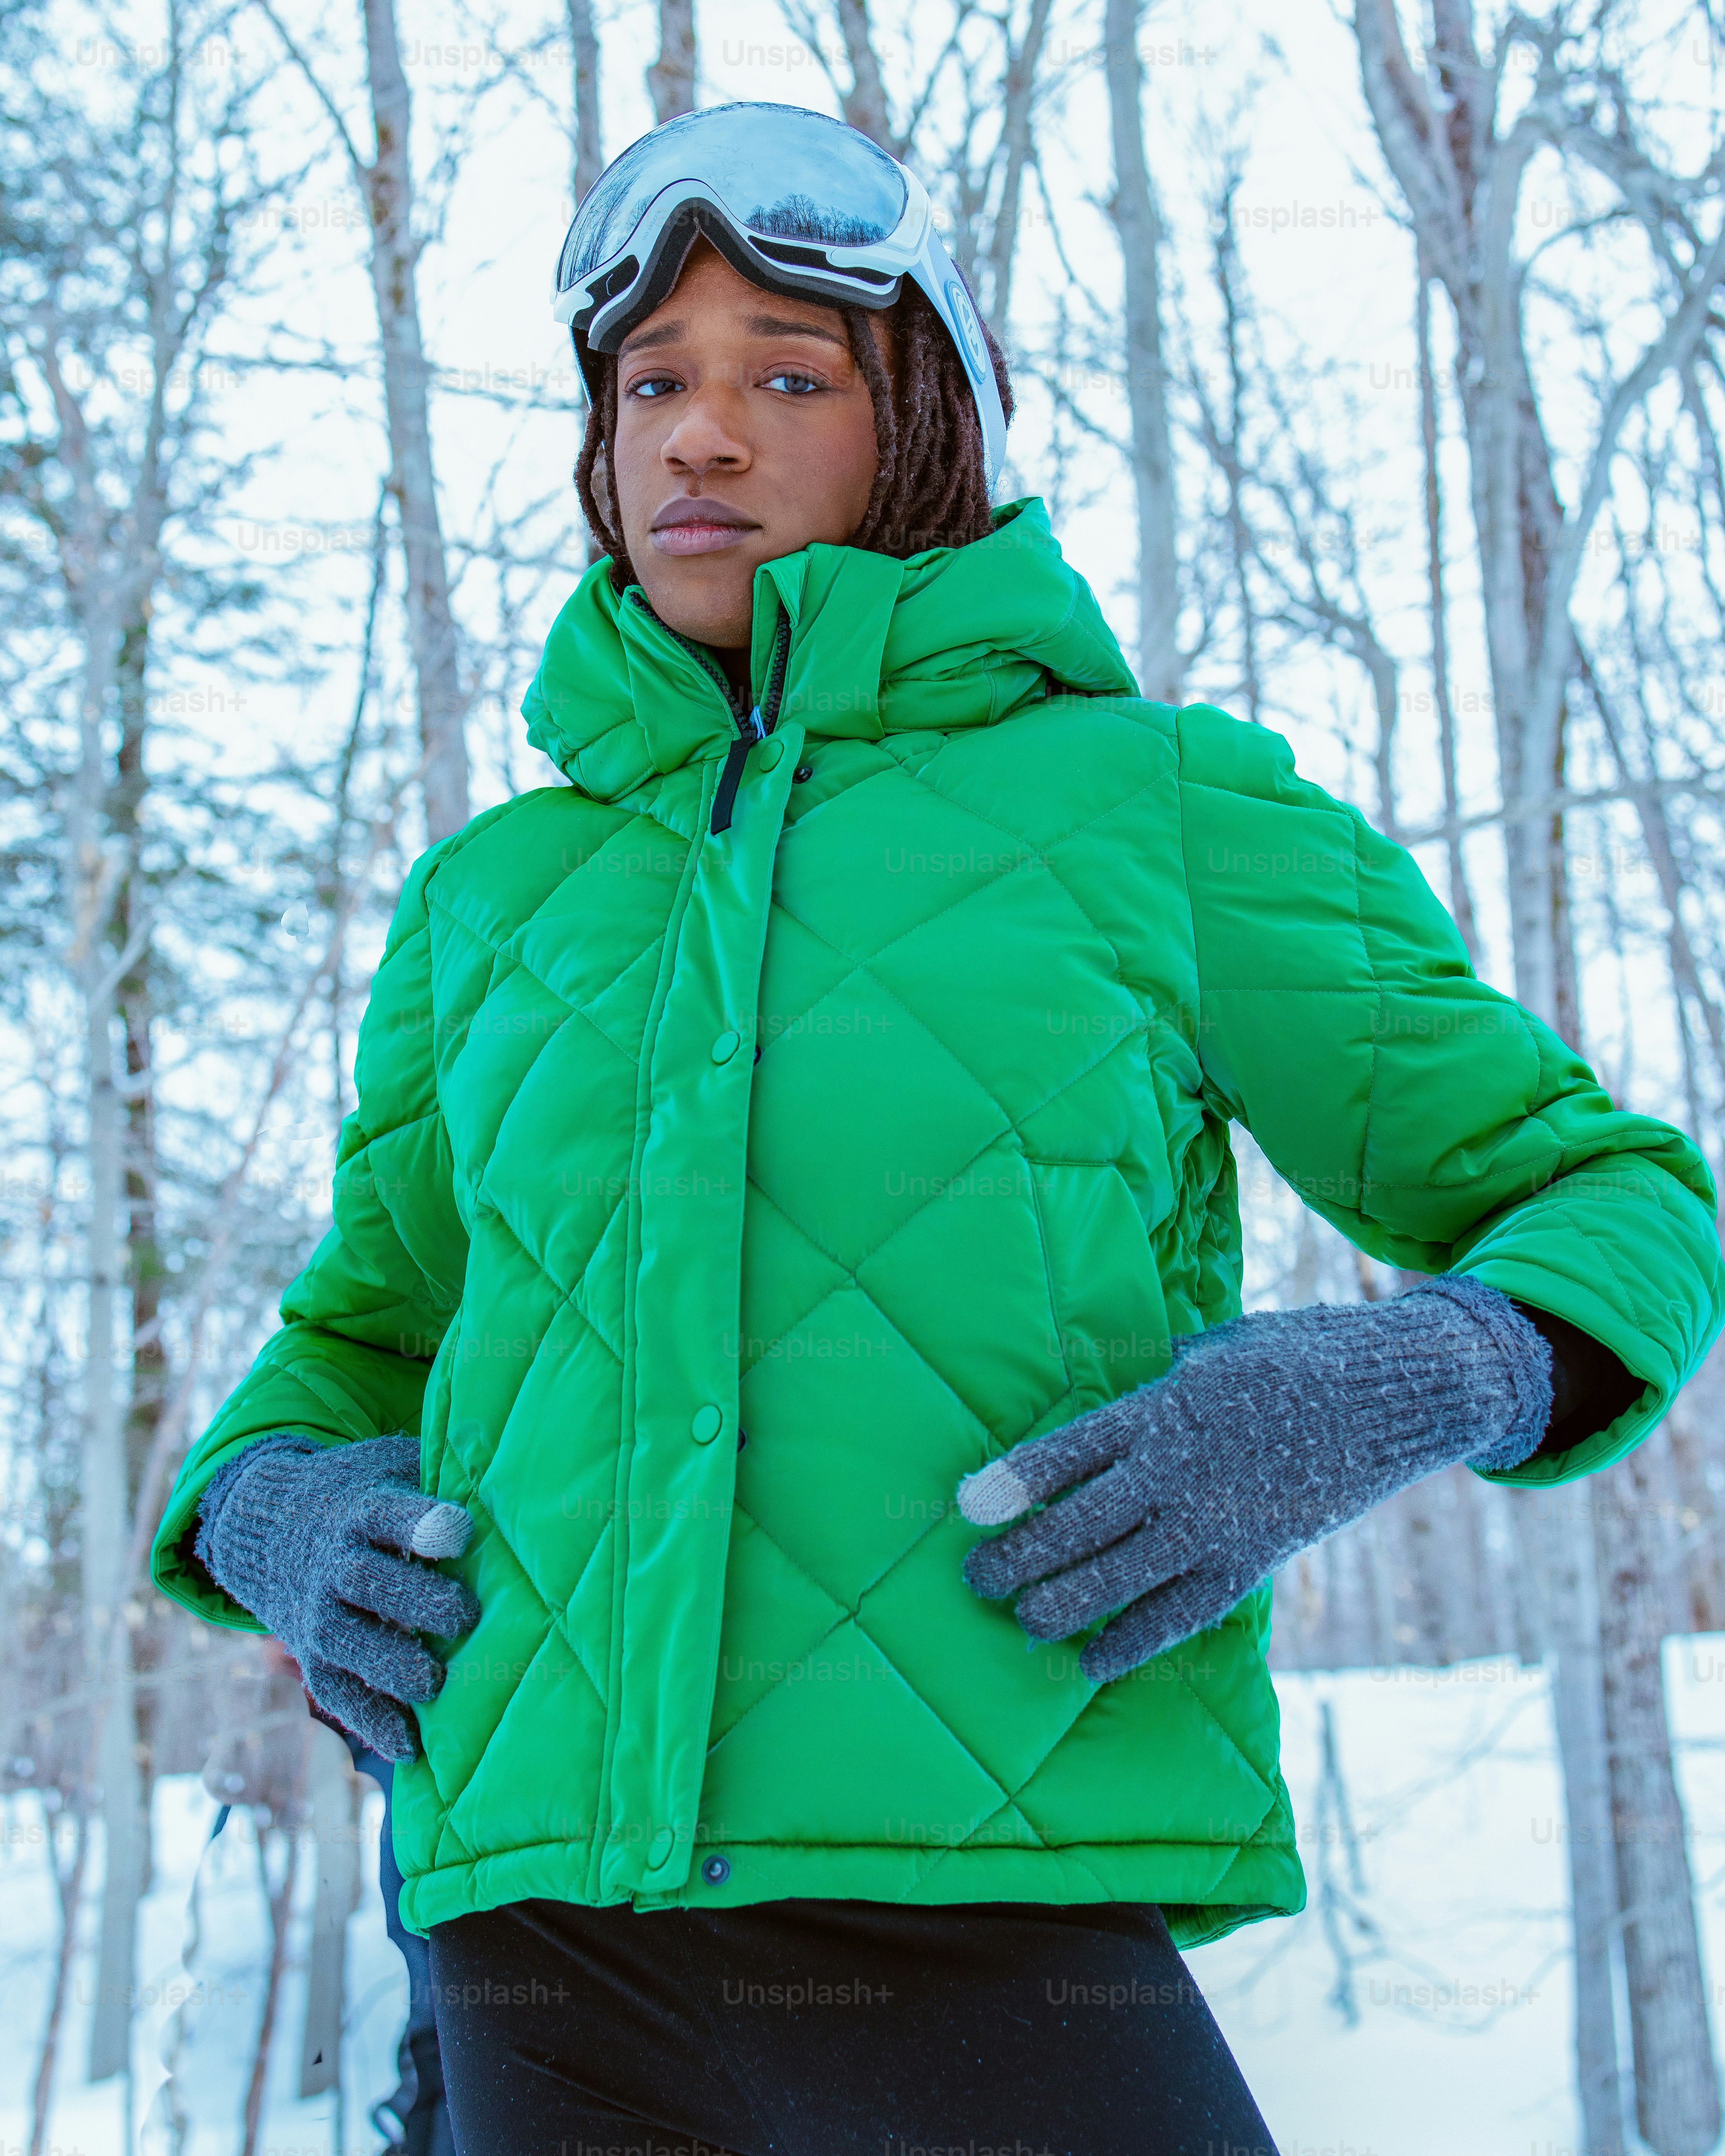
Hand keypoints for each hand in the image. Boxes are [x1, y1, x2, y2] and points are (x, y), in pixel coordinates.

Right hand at [195, 1434, 478, 1760]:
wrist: (267, 1523)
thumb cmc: (359, 1491)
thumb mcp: (388, 1464)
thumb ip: (439, 1473)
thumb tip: (514, 1478)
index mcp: (361, 1509)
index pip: (388, 1515)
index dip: (421, 1524)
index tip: (459, 1533)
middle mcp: (334, 1563)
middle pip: (368, 1581)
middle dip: (416, 1600)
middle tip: (465, 1617)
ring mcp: (319, 1614)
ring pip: (349, 1643)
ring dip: (392, 1666)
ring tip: (434, 1683)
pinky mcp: (312, 1657)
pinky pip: (338, 1692)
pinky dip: (371, 1720)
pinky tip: (410, 1746)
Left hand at [957, 1276, 1549, 1683]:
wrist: (1384, 1396)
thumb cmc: (1286, 1359)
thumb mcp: (1209, 1349)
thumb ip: (1152, 1379)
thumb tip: (1101, 1392)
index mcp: (1160, 1409)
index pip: (1066, 1454)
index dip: (1012, 1484)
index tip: (965, 1505)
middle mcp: (1178, 1471)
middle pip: (1078, 1527)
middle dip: (1019, 1558)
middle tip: (976, 1577)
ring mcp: (1215, 1523)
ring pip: (1119, 1580)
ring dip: (1061, 1607)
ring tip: (1021, 1621)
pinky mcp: (1251, 1561)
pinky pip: (1180, 1614)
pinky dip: (1133, 1641)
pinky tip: (1092, 1662)